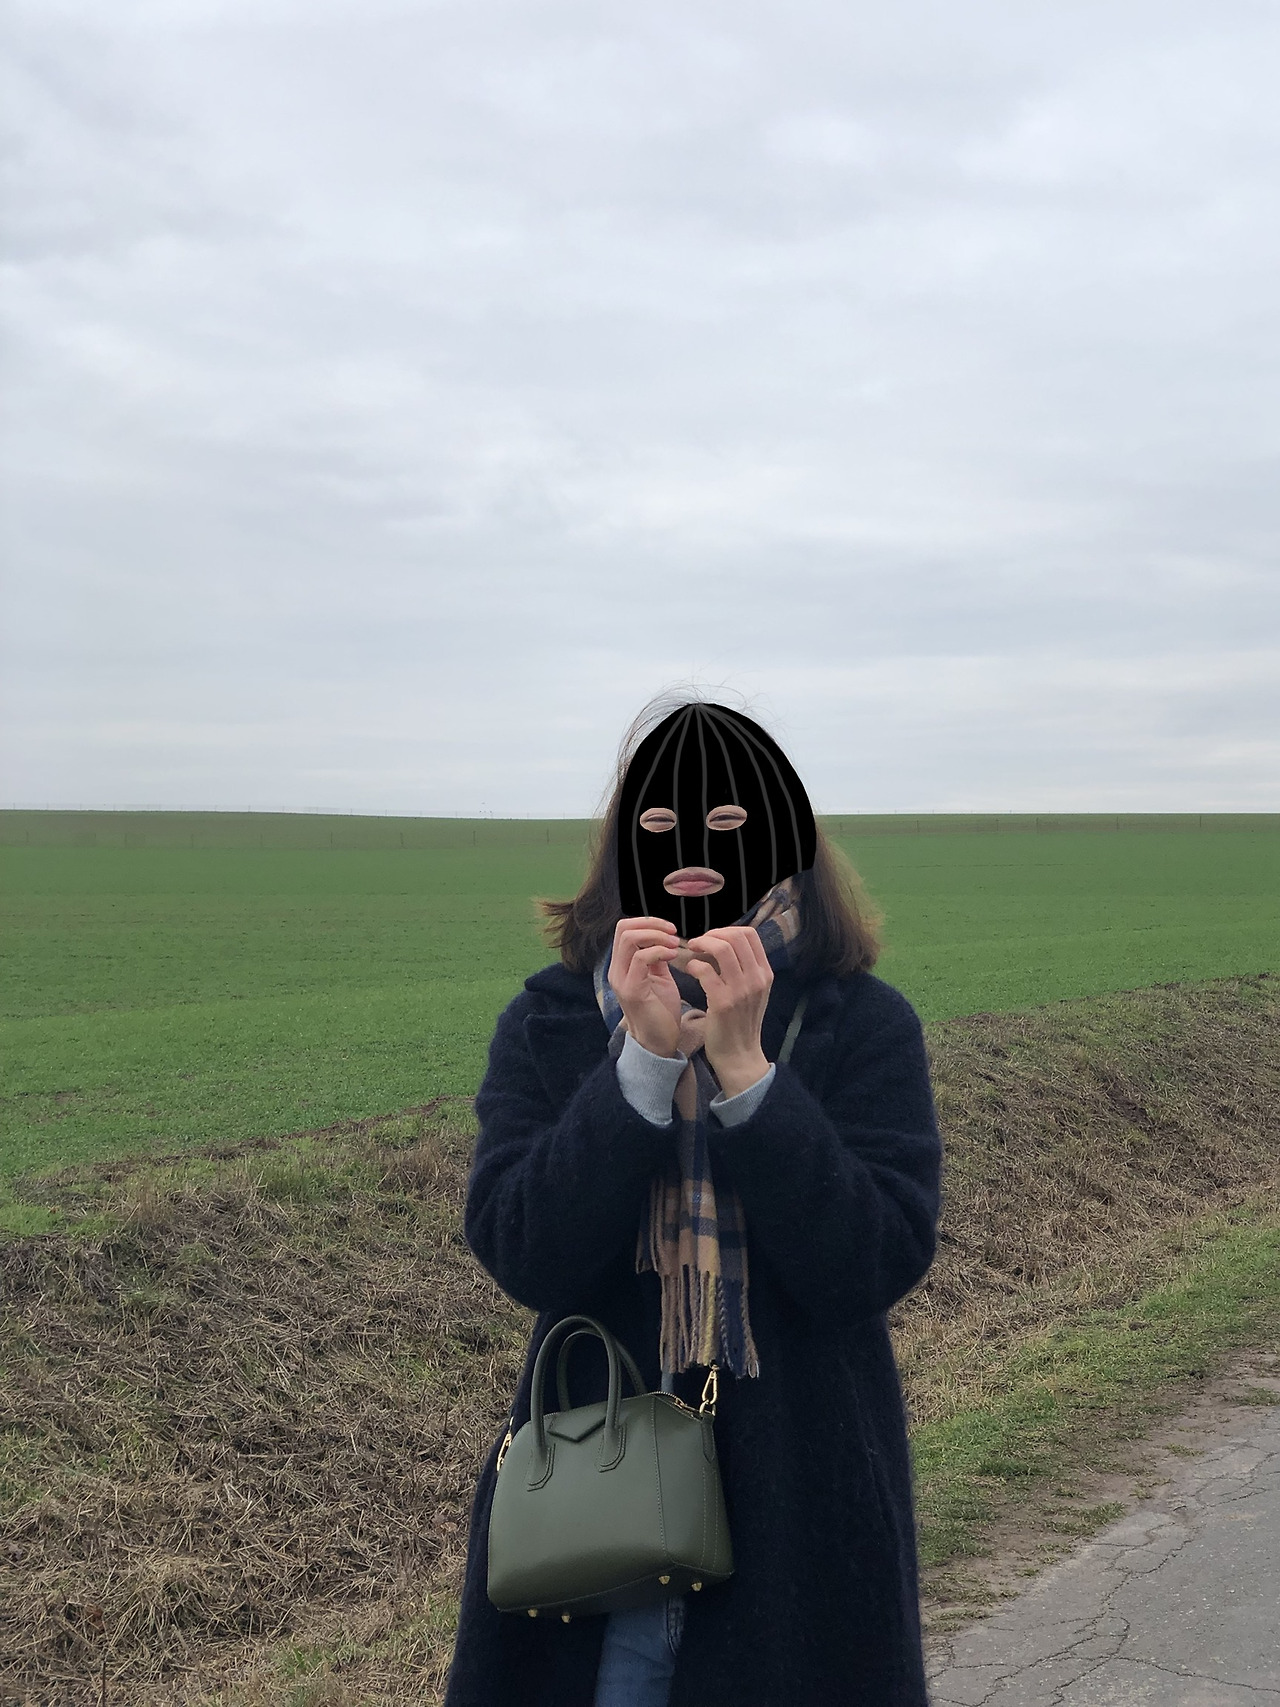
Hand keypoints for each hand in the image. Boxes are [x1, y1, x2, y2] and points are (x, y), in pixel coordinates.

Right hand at [610, 916, 682, 1057]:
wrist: (659, 1043)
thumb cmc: (661, 1012)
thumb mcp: (659, 978)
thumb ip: (656, 958)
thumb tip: (663, 938)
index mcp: (622, 965)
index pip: (624, 929)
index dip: (647, 922)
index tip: (670, 929)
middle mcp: (616, 970)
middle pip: (623, 928)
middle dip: (651, 924)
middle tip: (673, 932)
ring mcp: (621, 980)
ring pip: (630, 938)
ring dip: (656, 936)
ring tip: (675, 944)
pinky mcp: (632, 990)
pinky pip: (641, 958)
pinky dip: (659, 951)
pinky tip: (674, 956)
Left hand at [681, 926, 772, 1096]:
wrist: (739, 1055)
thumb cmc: (740, 1022)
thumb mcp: (752, 992)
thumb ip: (745, 968)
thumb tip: (725, 942)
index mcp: (765, 973)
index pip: (750, 935)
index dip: (727, 930)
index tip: (712, 938)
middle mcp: (757, 979)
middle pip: (736, 937)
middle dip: (713, 934)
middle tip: (698, 942)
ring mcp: (741, 991)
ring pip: (722, 949)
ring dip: (702, 944)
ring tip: (692, 951)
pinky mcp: (723, 1002)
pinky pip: (706, 970)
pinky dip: (694, 965)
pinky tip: (690, 969)